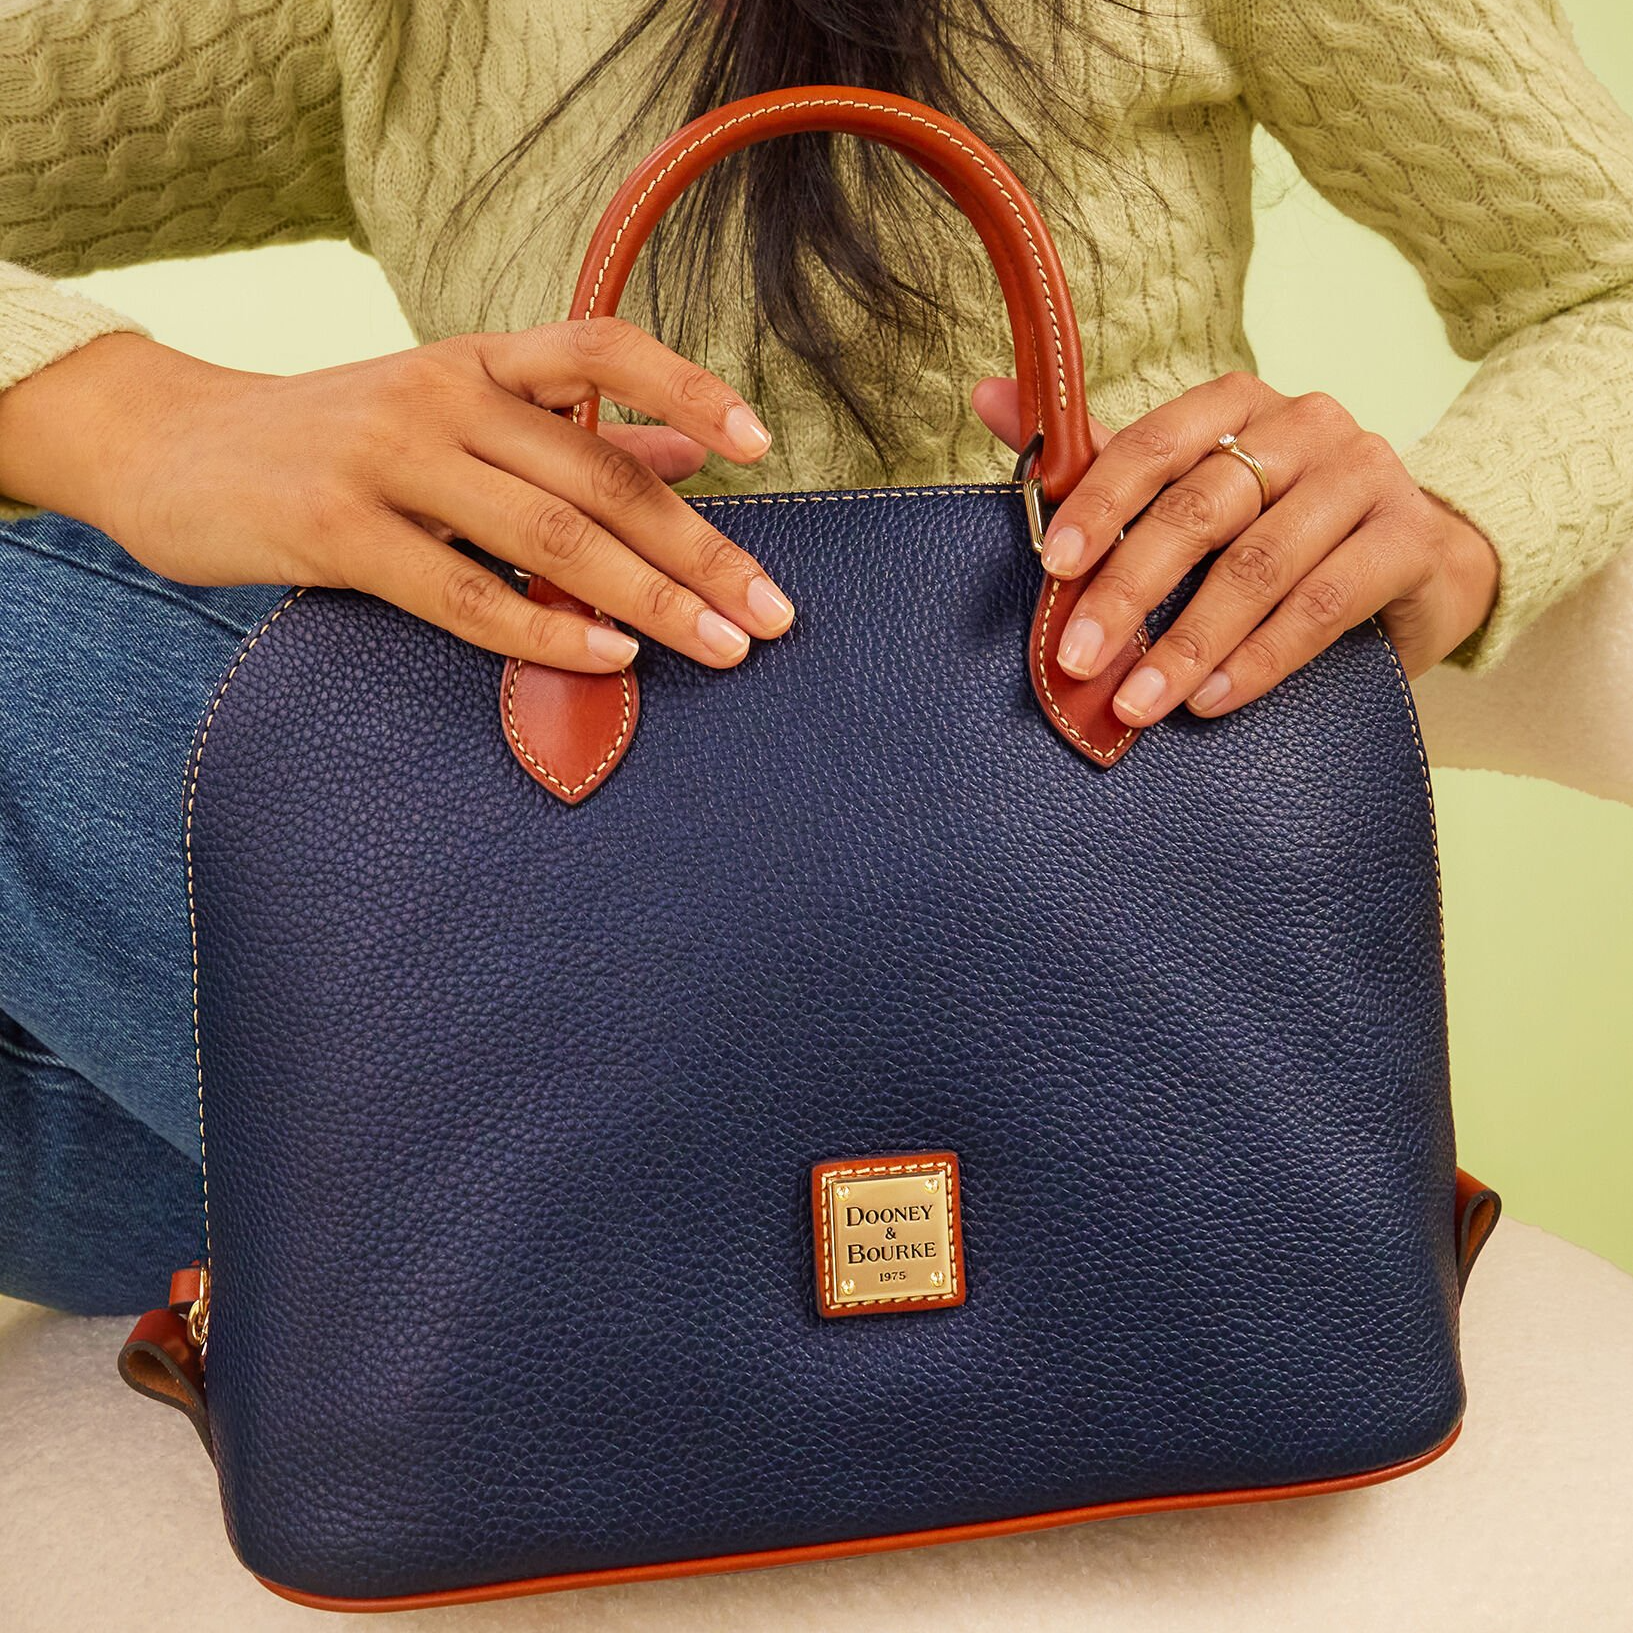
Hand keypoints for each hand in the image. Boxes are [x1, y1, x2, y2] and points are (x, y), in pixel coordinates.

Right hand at [0, 324, 794, 670]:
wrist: (170, 446)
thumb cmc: (337, 440)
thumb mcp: (454, 415)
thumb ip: (572, 433)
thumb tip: (694, 450)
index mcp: (478, 361)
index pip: (602, 348)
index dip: (690, 386)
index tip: (763, 448)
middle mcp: (442, 395)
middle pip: (600, 476)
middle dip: (701, 551)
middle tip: (773, 613)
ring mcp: (387, 459)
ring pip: (549, 536)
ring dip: (649, 599)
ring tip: (722, 646)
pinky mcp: (336, 531)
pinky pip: (463, 594)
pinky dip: (544, 630)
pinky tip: (610, 657)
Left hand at [973, 373, 1499, 723]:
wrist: (1421, 561)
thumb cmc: (1284, 526)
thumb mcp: (1193, 488)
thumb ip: (1100, 459)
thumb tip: (991, 396)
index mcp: (1237, 404)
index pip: (1153, 443)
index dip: (1098, 504)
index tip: (1051, 566)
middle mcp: (1305, 425)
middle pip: (1201, 508)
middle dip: (1129, 589)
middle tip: (1079, 659)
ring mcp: (1365, 476)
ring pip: (1259, 564)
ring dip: (1188, 642)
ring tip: (1138, 700)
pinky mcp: (1410, 539)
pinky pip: (1322, 604)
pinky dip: (1258, 659)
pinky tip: (1210, 698)